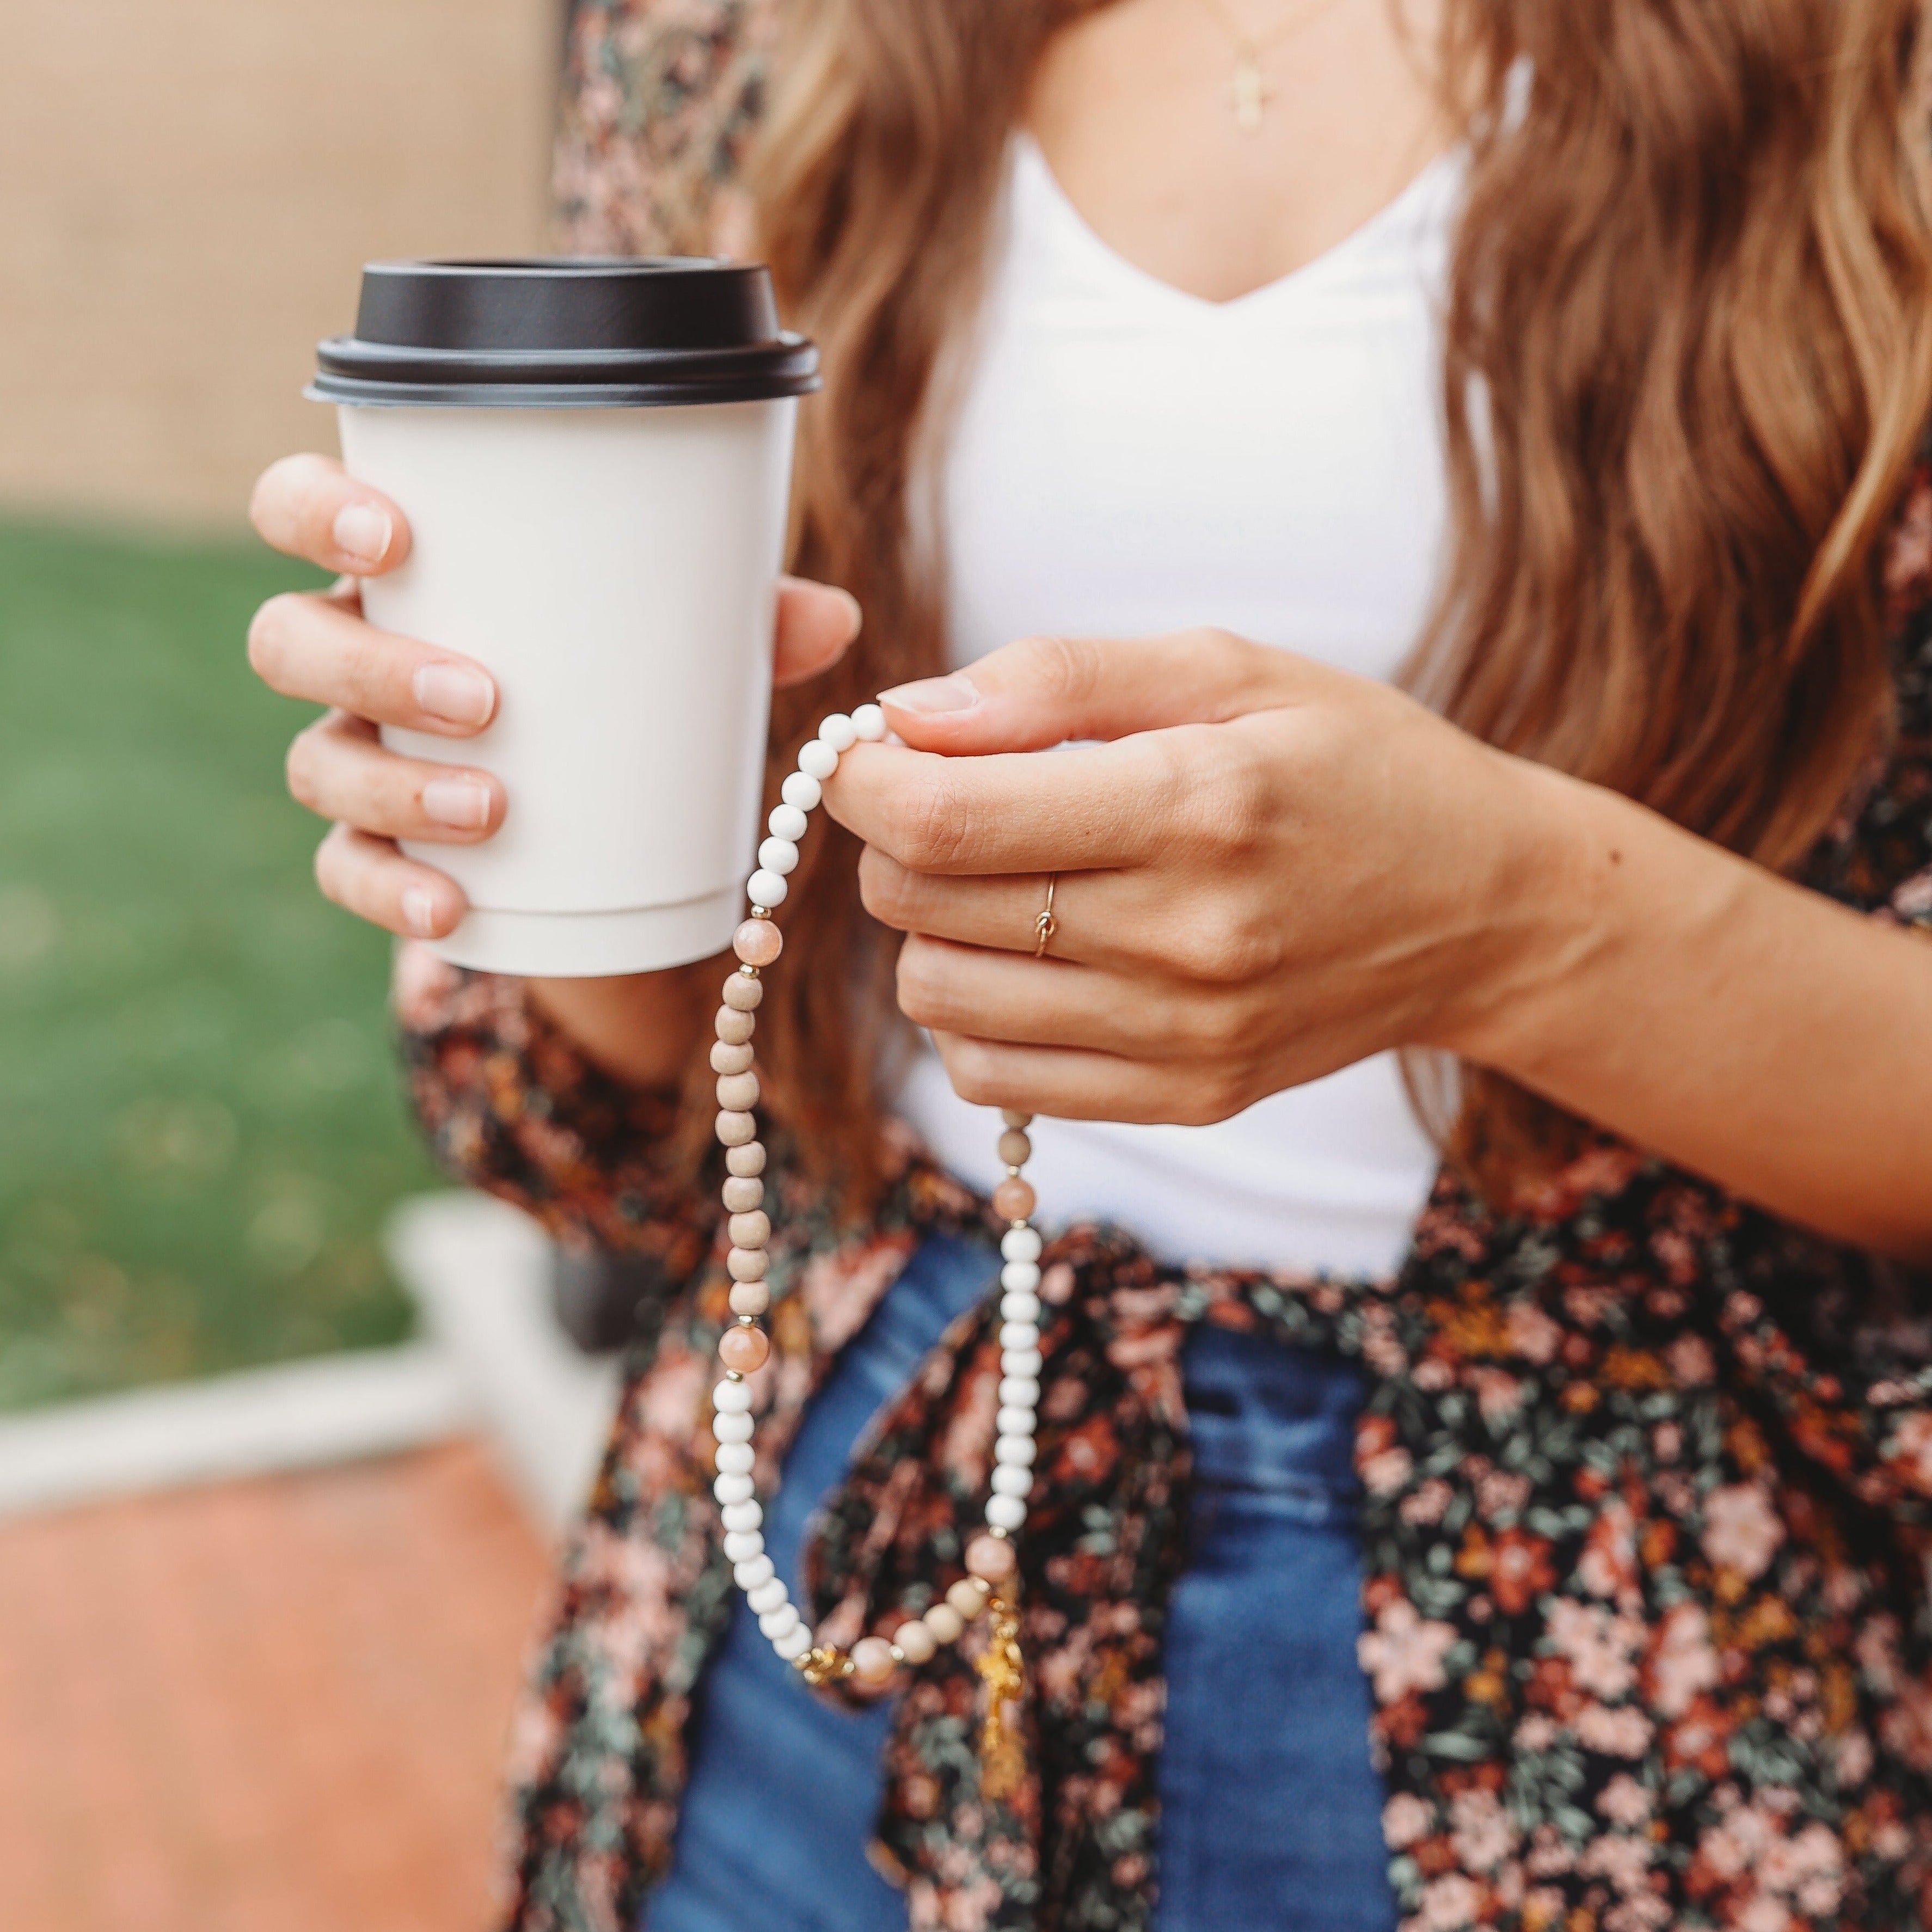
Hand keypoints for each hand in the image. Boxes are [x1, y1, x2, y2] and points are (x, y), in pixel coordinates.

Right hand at [246, 452, 862, 939]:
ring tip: (492, 807)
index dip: (314, 512)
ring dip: (395, 787)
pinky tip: (452, 910)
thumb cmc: (621, 688)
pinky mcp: (376, 854)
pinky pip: (348, 873)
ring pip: (316, 764)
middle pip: (290, 642)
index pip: (299, 513)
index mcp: (408, 575)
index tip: (392, 535)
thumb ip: (745, 625)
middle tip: (483, 698)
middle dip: (370, 666)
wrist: (609, 827)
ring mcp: (356, 760)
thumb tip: (835, 617)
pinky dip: (394, 891)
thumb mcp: (680, 650)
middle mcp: (357, 660)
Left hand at [821, 631, 1573, 1124]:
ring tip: (1007, 881)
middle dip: (898, 843)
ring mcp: (1185, 1035)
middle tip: (956, 800)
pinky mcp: (1187, 1098)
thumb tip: (906, 715)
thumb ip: (1056, 679)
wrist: (1487, 908)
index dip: (861, 782)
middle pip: (920, 906)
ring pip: (938, 999)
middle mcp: (1185, 936)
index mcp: (1194, 805)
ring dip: (932, 930)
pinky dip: (976, 1013)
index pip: (943, 820)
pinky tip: (1031, 959)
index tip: (864, 754)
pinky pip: (993, 1078)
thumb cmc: (1355, 766)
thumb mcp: (1229, 668)